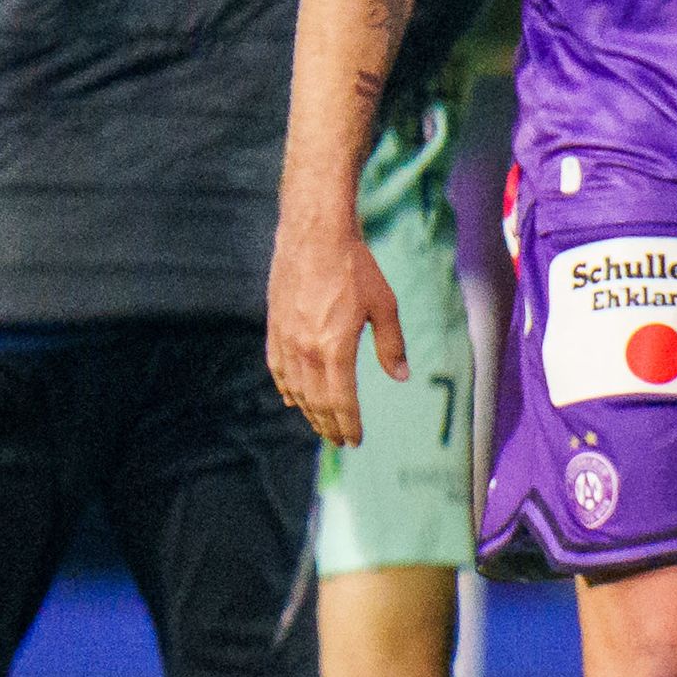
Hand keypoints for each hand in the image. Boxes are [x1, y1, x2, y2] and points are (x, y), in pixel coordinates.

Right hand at [267, 204, 402, 446]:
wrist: (314, 236)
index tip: (355, 440)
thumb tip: (401, 376)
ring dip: (309, 412)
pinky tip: (291, 399)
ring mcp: (286, 340)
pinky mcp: (275, 328)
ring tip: (321, 426)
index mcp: (335, 348)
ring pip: (295, 389)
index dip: (349, 423)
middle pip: (316, 401)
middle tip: (340, 441)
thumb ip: (391, 345)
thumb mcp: (384, 305)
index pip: (341, 400)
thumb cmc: (355, 268)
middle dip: (329, 425)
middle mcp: (306, 350)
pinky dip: (286, 388)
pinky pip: (278, 368)